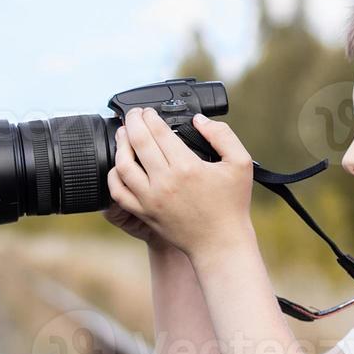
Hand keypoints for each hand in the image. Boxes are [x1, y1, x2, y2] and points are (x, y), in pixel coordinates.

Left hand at [106, 107, 255, 260]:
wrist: (221, 243)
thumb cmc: (232, 205)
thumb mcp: (240, 163)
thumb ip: (222, 135)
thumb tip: (198, 120)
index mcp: (187, 167)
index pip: (158, 132)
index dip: (149, 116)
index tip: (148, 111)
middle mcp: (165, 182)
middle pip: (138, 143)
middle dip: (132, 122)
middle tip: (133, 115)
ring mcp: (151, 199)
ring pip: (123, 165)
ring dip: (120, 145)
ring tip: (123, 134)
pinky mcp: (144, 212)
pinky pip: (118, 191)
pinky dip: (113, 175)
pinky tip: (118, 165)